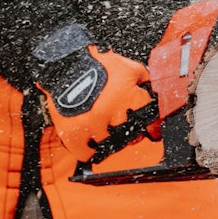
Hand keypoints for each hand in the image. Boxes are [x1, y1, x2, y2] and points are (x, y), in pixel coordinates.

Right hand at [32, 25, 156, 162]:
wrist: (64, 66)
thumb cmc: (95, 65)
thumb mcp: (126, 66)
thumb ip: (142, 78)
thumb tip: (150, 87)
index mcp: (128, 98)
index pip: (149, 120)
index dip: (153, 127)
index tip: (153, 131)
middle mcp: (113, 114)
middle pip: (131, 136)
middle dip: (132, 133)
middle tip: (125, 128)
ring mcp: (93, 125)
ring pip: (110, 145)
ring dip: (111, 140)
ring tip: (106, 132)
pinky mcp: (73, 133)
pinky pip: (86, 153)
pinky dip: (89, 151)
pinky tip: (91, 145)